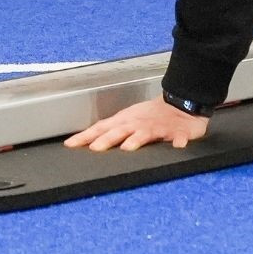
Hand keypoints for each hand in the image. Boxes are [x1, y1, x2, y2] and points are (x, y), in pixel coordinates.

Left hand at [65, 98, 209, 151]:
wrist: (182, 104)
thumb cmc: (152, 115)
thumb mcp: (128, 121)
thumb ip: (111, 132)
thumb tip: (89, 143)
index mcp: (125, 121)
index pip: (101, 128)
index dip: (86, 136)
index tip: (70, 145)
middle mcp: (138, 123)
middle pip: (120, 131)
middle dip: (107, 139)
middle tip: (94, 149)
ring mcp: (158, 127)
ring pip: (145, 133)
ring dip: (136, 139)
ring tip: (128, 148)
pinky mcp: (178, 132)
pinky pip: (179, 137)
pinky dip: (178, 141)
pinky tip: (178, 146)